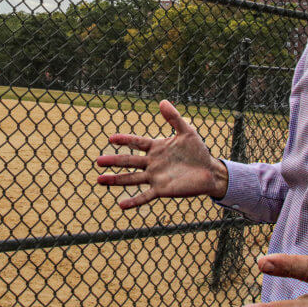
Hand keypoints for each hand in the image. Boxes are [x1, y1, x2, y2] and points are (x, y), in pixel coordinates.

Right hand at [95, 100, 228, 208]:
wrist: (209, 171)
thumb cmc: (197, 151)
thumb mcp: (187, 132)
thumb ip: (174, 118)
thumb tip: (162, 101)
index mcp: (156, 147)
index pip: (136, 143)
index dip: (125, 140)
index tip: (111, 138)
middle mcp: (152, 162)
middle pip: (129, 161)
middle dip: (113, 161)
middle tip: (98, 161)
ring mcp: (155, 177)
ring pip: (132, 178)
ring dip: (116, 180)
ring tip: (100, 180)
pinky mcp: (162, 190)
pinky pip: (145, 195)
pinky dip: (134, 201)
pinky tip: (121, 205)